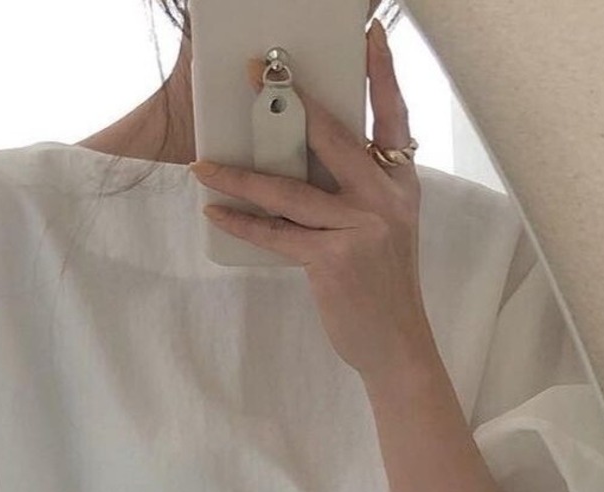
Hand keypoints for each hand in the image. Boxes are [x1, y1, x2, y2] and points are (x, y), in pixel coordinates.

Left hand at [191, 19, 431, 382]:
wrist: (397, 345)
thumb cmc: (384, 286)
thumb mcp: (387, 228)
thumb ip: (360, 190)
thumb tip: (309, 159)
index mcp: (400, 185)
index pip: (394, 118)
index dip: (382, 74)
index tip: (368, 35)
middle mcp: (384, 199)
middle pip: (332, 138)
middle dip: (290, 104)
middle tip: (252, 75)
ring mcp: (361, 228)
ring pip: (290, 189)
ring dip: (240, 177)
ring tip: (203, 165)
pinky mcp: (334, 260)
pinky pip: (278, 234)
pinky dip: (244, 224)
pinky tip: (216, 211)